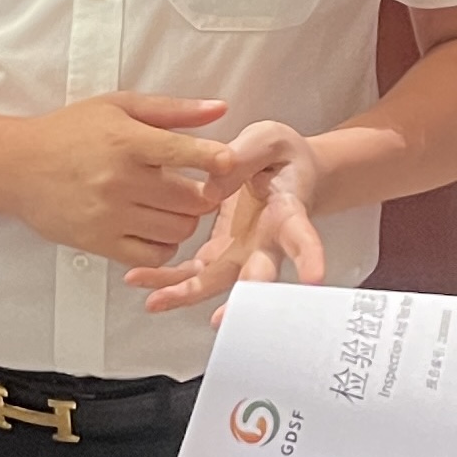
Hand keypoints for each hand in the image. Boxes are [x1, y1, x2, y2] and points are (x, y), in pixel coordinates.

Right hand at [5, 93, 237, 260]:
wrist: (16, 166)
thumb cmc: (68, 132)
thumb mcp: (119, 106)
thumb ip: (173, 110)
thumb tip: (220, 109)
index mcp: (128, 141)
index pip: (188, 153)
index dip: (217, 160)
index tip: (227, 163)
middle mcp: (121, 180)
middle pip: (192, 200)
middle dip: (202, 194)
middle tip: (195, 186)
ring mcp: (110, 215)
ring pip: (178, 229)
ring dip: (184, 219)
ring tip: (170, 205)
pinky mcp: (99, 242)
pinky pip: (153, 254)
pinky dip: (163, 245)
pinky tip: (153, 227)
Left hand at [127, 121, 325, 315]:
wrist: (286, 173)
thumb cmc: (282, 158)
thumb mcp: (268, 140)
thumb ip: (244, 155)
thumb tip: (210, 187)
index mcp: (288, 212)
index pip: (302, 236)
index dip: (309, 256)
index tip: (314, 277)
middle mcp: (267, 243)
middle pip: (257, 275)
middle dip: (239, 297)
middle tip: (223, 317)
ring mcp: (242, 254)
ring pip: (216, 283)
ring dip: (187, 294)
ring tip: (156, 300)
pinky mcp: (218, 255)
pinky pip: (192, 274)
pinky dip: (168, 280)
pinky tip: (143, 282)